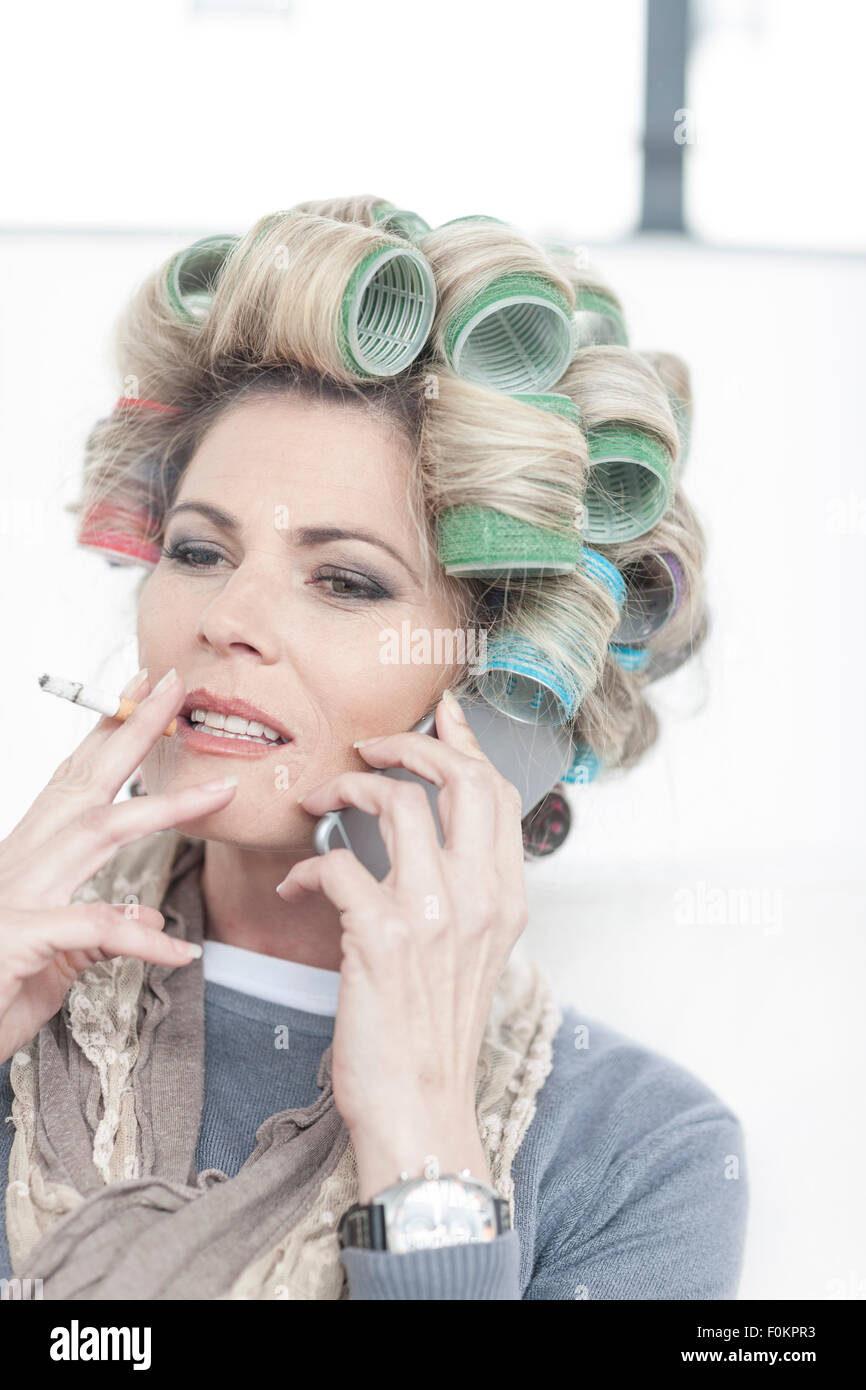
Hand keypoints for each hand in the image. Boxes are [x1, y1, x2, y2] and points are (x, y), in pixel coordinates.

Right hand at [0, 668, 238, 1064]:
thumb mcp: (50, 965)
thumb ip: (92, 937)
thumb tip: (142, 916)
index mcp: (26, 865)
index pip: (70, 788)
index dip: (104, 739)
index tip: (137, 696)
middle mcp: (20, 868)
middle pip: (86, 785)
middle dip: (133, 732)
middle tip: (173, 685)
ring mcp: (18, 898)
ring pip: (99, 832)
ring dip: (164, 805)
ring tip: (220, 790)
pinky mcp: (20, 940)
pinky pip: (94, 929)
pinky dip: (140, 938)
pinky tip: (179, 950)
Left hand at [276, 688, 528, 1197]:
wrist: (420, 1110)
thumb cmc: (433, 1034)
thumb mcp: (471, 954)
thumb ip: (463, 892)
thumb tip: (432, 838)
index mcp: (504, 899)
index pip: (498, 793)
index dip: (467, 743)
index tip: (441, 714)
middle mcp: (480, 898)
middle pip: (461, 779)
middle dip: (412, 744)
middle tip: (370, 744)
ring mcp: (435, 915)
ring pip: (399, 803)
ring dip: (348, 788)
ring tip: (318, 801)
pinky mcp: (382, 939)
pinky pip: (338, 863)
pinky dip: (307, 865)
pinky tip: (295, 887)